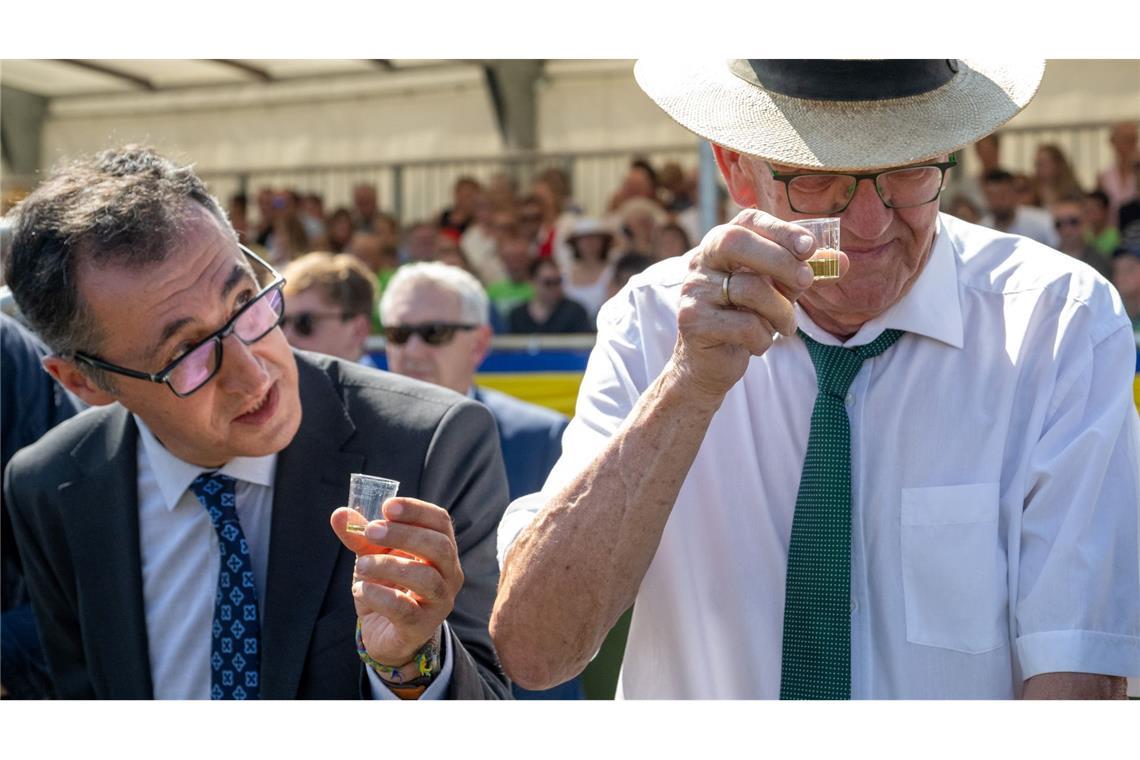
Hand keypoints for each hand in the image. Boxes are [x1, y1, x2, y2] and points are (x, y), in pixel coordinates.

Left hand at [330, 498, 463, 666]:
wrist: (385, 632)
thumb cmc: (387, 586)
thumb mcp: (373, 556)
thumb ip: (360, 536)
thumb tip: (339, 514)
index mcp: (441, 549)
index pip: (440, 522)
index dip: (417, 510)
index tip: (387, 506)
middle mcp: (449, 574)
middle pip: (439, 546)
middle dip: (403, 534)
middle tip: (370, 531)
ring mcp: (439, 602)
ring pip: (426, 578)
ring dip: (389, 566)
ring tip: (361, 565)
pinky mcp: (421, 626)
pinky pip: (405, 609)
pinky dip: (379, 595)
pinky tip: (360, 589)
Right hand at [667, 208, 849, 400]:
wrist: (708, 362)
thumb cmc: (744, 317)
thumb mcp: (777, 290)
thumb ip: (803, 272)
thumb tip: (841, 261)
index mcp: (720, 244)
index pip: (747, 221)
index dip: (780, 229)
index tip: (809, 246)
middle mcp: (700, 262)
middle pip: (736, 243)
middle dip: (779, 260)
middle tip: (806, 281)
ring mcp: (693, 290)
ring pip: (749, 289)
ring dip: (781, 312)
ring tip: (785, 326)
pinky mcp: (693, 321)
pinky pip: (744, 325)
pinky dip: (763, 338)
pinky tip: (758, 344)